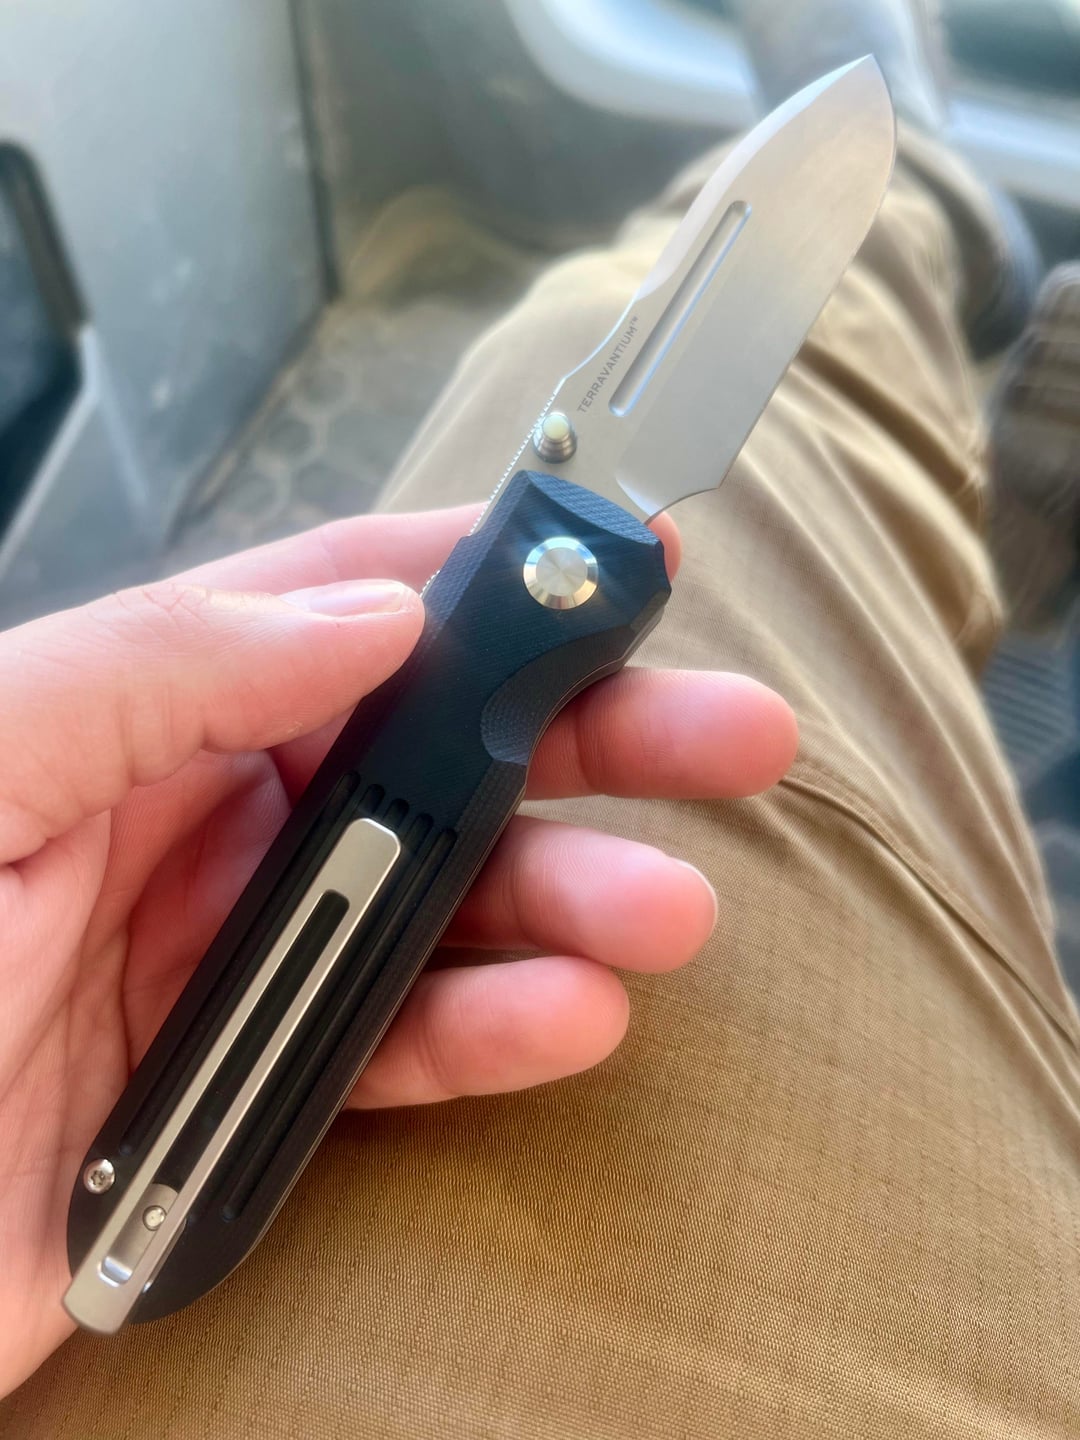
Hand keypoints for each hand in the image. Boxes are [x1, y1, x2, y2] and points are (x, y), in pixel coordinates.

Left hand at [0, 504, 795, 1392]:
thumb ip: (160, 672)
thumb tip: (372, 611)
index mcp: (145, 713)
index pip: (346, 609)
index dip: (489, 573)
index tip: (621, 552)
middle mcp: (209, 818)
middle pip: (437, 751)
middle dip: (590, 736)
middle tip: (728, 734)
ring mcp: (241, 953)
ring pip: (445, 902)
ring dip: (569, 898)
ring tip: (668, 912)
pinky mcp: (254, 1086)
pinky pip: (400, 1047)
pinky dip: (491, 1032)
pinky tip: (571, 1016)